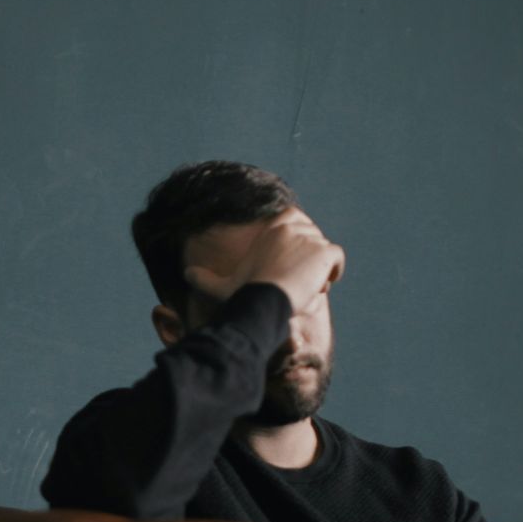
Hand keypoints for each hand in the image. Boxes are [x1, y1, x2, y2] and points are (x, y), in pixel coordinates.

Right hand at [183, 207, 344, 316]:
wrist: (263, 300)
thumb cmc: (243, 293)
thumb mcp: (221, 285)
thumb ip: (204, 278)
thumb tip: (185, 274)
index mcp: (272, 227)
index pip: (294, 220)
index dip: (296, 241)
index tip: (290, 262)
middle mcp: (292, 226)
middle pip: (312, 237)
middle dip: (308, 257)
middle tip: (297, 281)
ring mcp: (310, 237)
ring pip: (323, 251)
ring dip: (319, 269)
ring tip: (306, 288)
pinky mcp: (325, 251)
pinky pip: (337, 258)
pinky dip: (333, 272)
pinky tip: (320, 286)